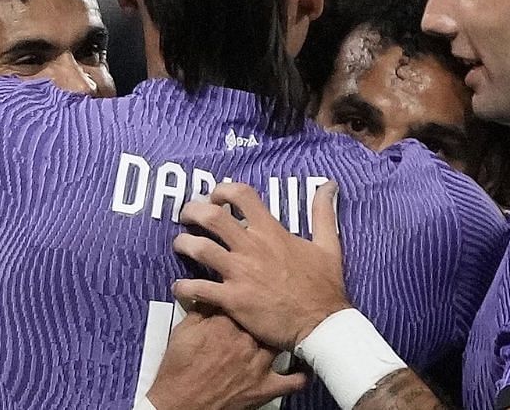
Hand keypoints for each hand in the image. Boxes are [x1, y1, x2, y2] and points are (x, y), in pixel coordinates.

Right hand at [146, 308, 306, 409]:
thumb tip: (207, 294)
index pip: (242, 301)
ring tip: (287, 331)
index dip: (244, 299)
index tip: (246, 297)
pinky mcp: (265, 387)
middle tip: (265, 315)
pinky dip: (301, 374)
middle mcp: (246, 341)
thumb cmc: (179, 370)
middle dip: (264, 318)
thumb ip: (199, 309)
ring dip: (283, 338)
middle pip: (264, 321)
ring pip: (281, 343)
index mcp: (226, 323)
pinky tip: (303, 365)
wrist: (180, 404)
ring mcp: (259, 364)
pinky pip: (294, 380)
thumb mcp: (183, 331)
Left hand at [171, 182, 350, 349]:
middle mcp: (251, 247)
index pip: (241, 195)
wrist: (321, 324)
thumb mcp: (329, 244)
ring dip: (183, 244)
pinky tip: (179, 287)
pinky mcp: (232, 300)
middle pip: (212, 217)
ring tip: (180, 245)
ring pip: (199, 249)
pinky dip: (183, 286)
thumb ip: (323, 213)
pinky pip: (198, 288)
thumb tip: (330, 185)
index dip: (222, 190)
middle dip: (192, 211)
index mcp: (271, 231)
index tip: (216, 198)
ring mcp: (240, 273)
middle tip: (187, 217)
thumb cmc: (324, 286)